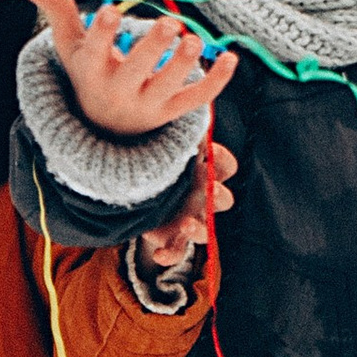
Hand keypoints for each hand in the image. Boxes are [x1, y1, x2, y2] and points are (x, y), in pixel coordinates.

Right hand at [28, 0, 236, 139]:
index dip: (103, 33)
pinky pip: (197, 100)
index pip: (94, 52)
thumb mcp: (70, 45)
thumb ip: (56, 10)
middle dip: (152, 48)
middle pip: (135, 71)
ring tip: (195, 39)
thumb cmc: (89, 73)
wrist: (104, 128)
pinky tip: (231, 58)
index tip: (109, 11)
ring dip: (183, 64)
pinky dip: (216, 82)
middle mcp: (118, 90)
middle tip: (169, 23)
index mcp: (91, 71)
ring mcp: (147, 104)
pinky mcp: (172, 112)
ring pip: (168, 86)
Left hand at [136, 139, 234, 280]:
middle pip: (223, 200)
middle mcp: (202, 198)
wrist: (130, 184)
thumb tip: (190, 101)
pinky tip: (158, 256)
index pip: (225, 167)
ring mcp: (189, 219)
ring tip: (187, 224)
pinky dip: (169, 256)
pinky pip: (176, 252)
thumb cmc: (154, 157)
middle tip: (211, 191)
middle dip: (219, 196)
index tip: (210, 151)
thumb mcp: (164, 141)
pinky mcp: (171, 238)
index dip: (222, 160)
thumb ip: (176, 128)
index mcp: (204, 172)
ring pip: (204, 230)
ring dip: (200, 229)